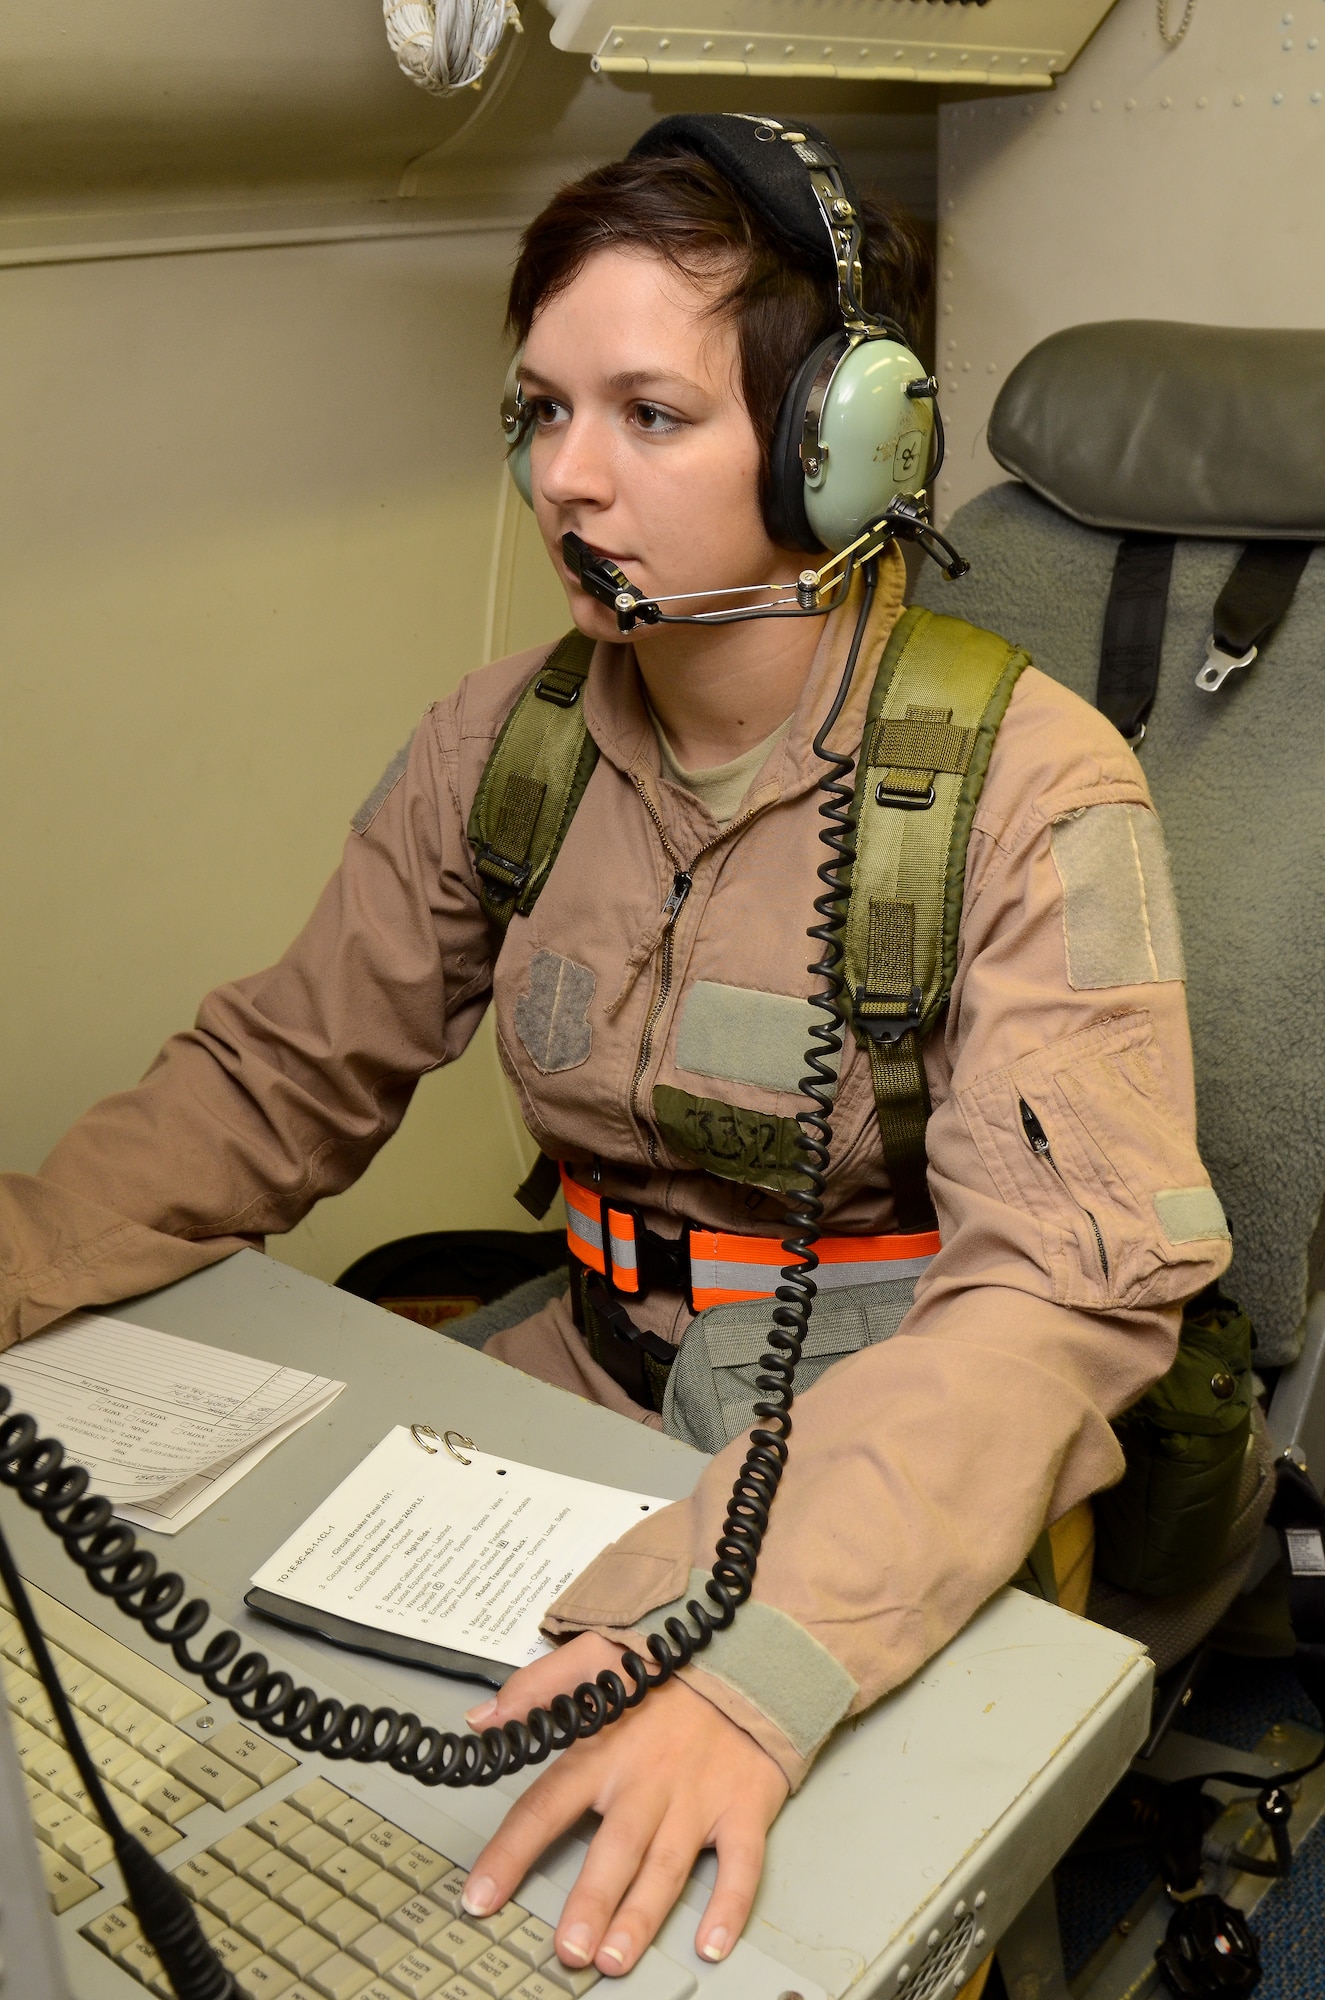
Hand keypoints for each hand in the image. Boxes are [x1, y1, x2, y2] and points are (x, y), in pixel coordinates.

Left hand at [461, 1633, 787, 1977]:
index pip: (545, 1806)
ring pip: (666, 1865)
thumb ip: (537, 1686)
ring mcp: (698, 1797)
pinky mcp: (743, 1806)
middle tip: (569, 1950)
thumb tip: (481, 1719)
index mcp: (604, 1750)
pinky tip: (712, 1943)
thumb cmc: (670, 1666)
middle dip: (590, 1903)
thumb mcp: (594, 1654)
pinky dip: (729, 1905)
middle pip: (613, 1849)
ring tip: (616, 1959)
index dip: (509, 1854)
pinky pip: (739, 1863)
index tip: (480, 1897)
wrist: (751, 1651)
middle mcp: (649, 1780)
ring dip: (642, 1916)